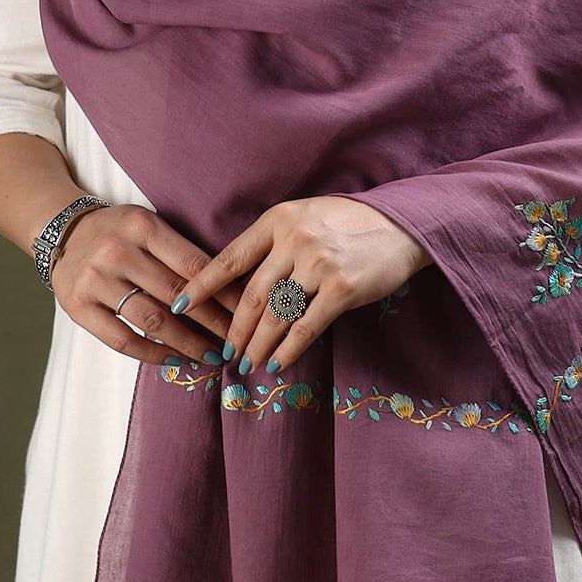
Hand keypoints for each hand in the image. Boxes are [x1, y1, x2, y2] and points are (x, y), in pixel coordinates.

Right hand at [49, 204, 243, 367]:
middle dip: (213, 323)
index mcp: (142, 226)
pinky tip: (175, 358)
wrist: (62, 231)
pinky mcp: (79, 307)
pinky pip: (121, 339)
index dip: (225, 292)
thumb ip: (181, 251)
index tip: (247, 313)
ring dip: (188, 343)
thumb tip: (231, 288)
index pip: (193, 264)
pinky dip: (151, 353)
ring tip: (212, 356)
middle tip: (237, 341)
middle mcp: (117, 251)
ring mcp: (95, 280)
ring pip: (152, 320)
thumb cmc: (119, 231)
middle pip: (177, 295)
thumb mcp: (149, 225)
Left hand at [167, 196, 432, 377]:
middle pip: (251, 296)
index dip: (201, 286)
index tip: (179, 305)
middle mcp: (295, 240)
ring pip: (276, 316)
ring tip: (246, 364)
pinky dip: (288, 350)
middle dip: (233, 330)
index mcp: (279, 220)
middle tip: (223, 351)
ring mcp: (319, 264)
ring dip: (257, 346)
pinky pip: (306, 327)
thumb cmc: (350, 223)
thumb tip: (237, 281)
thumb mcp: (305, 217)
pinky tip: (276, 364)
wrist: (402, 226)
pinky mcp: (342, 288)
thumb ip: (273, 242)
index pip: (230, 258)